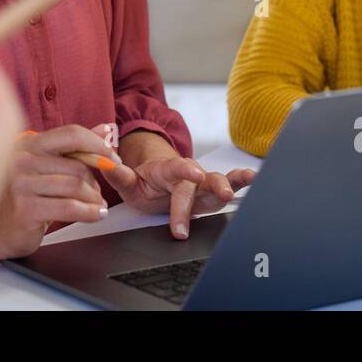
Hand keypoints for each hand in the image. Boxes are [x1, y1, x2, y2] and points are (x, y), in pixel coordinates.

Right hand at [0, 123, 120, 259]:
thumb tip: (105, 129)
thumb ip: (73, 147)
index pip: (71, 134)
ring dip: (94, 199)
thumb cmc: (21, 195)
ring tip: (97, 205)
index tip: (111, 157)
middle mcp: (21, 160)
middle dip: (95, 181)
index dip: (97, 145)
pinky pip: (69, 207)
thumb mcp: (44, 164)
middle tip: (98, 193)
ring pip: (75, 186)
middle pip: (77, 165)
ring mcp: (21, 184)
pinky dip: (89, 213)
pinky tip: (94, 215)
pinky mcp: (25, 209)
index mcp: (28, 143)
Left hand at [103, 138, 255, 239]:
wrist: (155, 180)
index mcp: (165, 169)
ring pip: (218, 180)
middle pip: (200, 181)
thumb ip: (118, 176)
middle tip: (222, 196)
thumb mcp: (127, 183)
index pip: (175, 168)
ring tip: (248, 182)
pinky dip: (242, 182)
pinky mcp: (211, 192)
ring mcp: (201, 182)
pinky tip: (255, 179)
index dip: (186, 171)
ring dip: (232, 182)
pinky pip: (228, 185)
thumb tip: (106, 164)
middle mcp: (187, 174)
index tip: (195, 175)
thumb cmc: (144, 183)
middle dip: (212, 187)